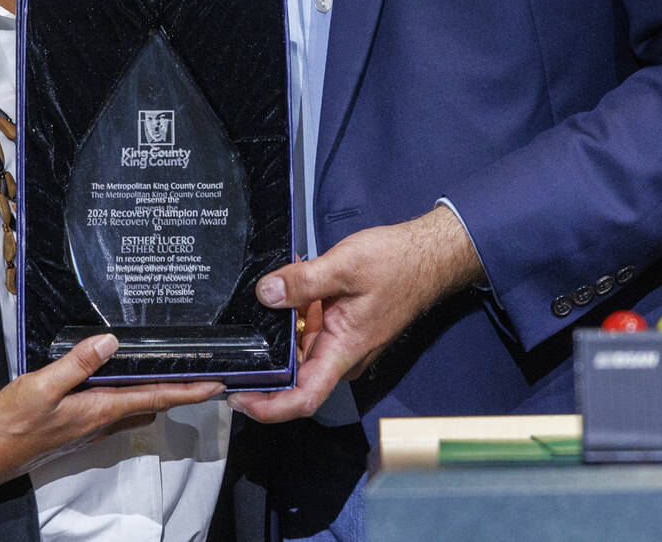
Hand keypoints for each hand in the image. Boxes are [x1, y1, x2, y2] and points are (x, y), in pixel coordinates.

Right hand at [0, 335, 222, 488]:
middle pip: (150, 405)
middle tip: (201, 374)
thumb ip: (77, 364)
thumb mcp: (42, 386)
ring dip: (155, 394)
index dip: (187, 391)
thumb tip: (111, 342)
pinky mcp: (76, 428)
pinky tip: (122, 383)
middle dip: (178, 392)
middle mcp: (101, 422)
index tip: (216, 384)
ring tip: (171, 373)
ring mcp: (89, 428)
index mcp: (99, 410)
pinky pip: (114, 411)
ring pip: (133, 409)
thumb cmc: (12, 422)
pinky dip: (130, 397)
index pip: (154, 398)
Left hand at [229, 206, 483, 422]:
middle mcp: (341, 356)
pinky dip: (293, 313)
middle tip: (233, 335)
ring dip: (278, 329)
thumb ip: (303, 282)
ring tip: (262, 296)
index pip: (303, 399)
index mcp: (343, 351)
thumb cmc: (396, 263)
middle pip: (293, 375)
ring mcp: (342, 343)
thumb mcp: (344, 266)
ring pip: (298, 349)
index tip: (237, 397)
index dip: (268, 408)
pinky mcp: (341, 328)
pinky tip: (283, 287)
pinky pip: (309, 330)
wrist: (427, 255)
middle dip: (262, 359)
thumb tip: (264, 294)